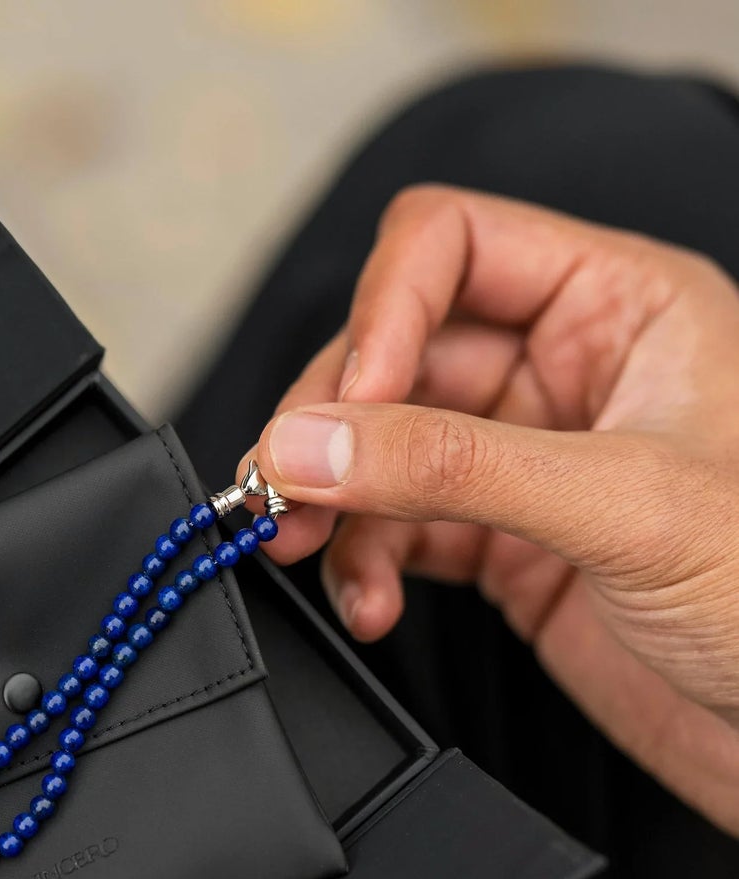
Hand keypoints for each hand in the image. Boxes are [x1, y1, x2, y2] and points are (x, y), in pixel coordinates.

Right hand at [243, 184, 738, 834]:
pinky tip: (370, 605)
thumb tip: (306, 443)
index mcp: (619, 307)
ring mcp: (524, 460)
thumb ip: (451, 466)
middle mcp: (563, 370)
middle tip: (285, 494)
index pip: (450, 247)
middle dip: (331, 426)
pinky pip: (392, 530)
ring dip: (332, 505)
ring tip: (309, 555)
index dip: (381, 316)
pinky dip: (360, 565)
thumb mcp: (619, 505)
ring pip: (378, 448)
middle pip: (391, 353)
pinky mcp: (499, 544)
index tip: (343, 413)